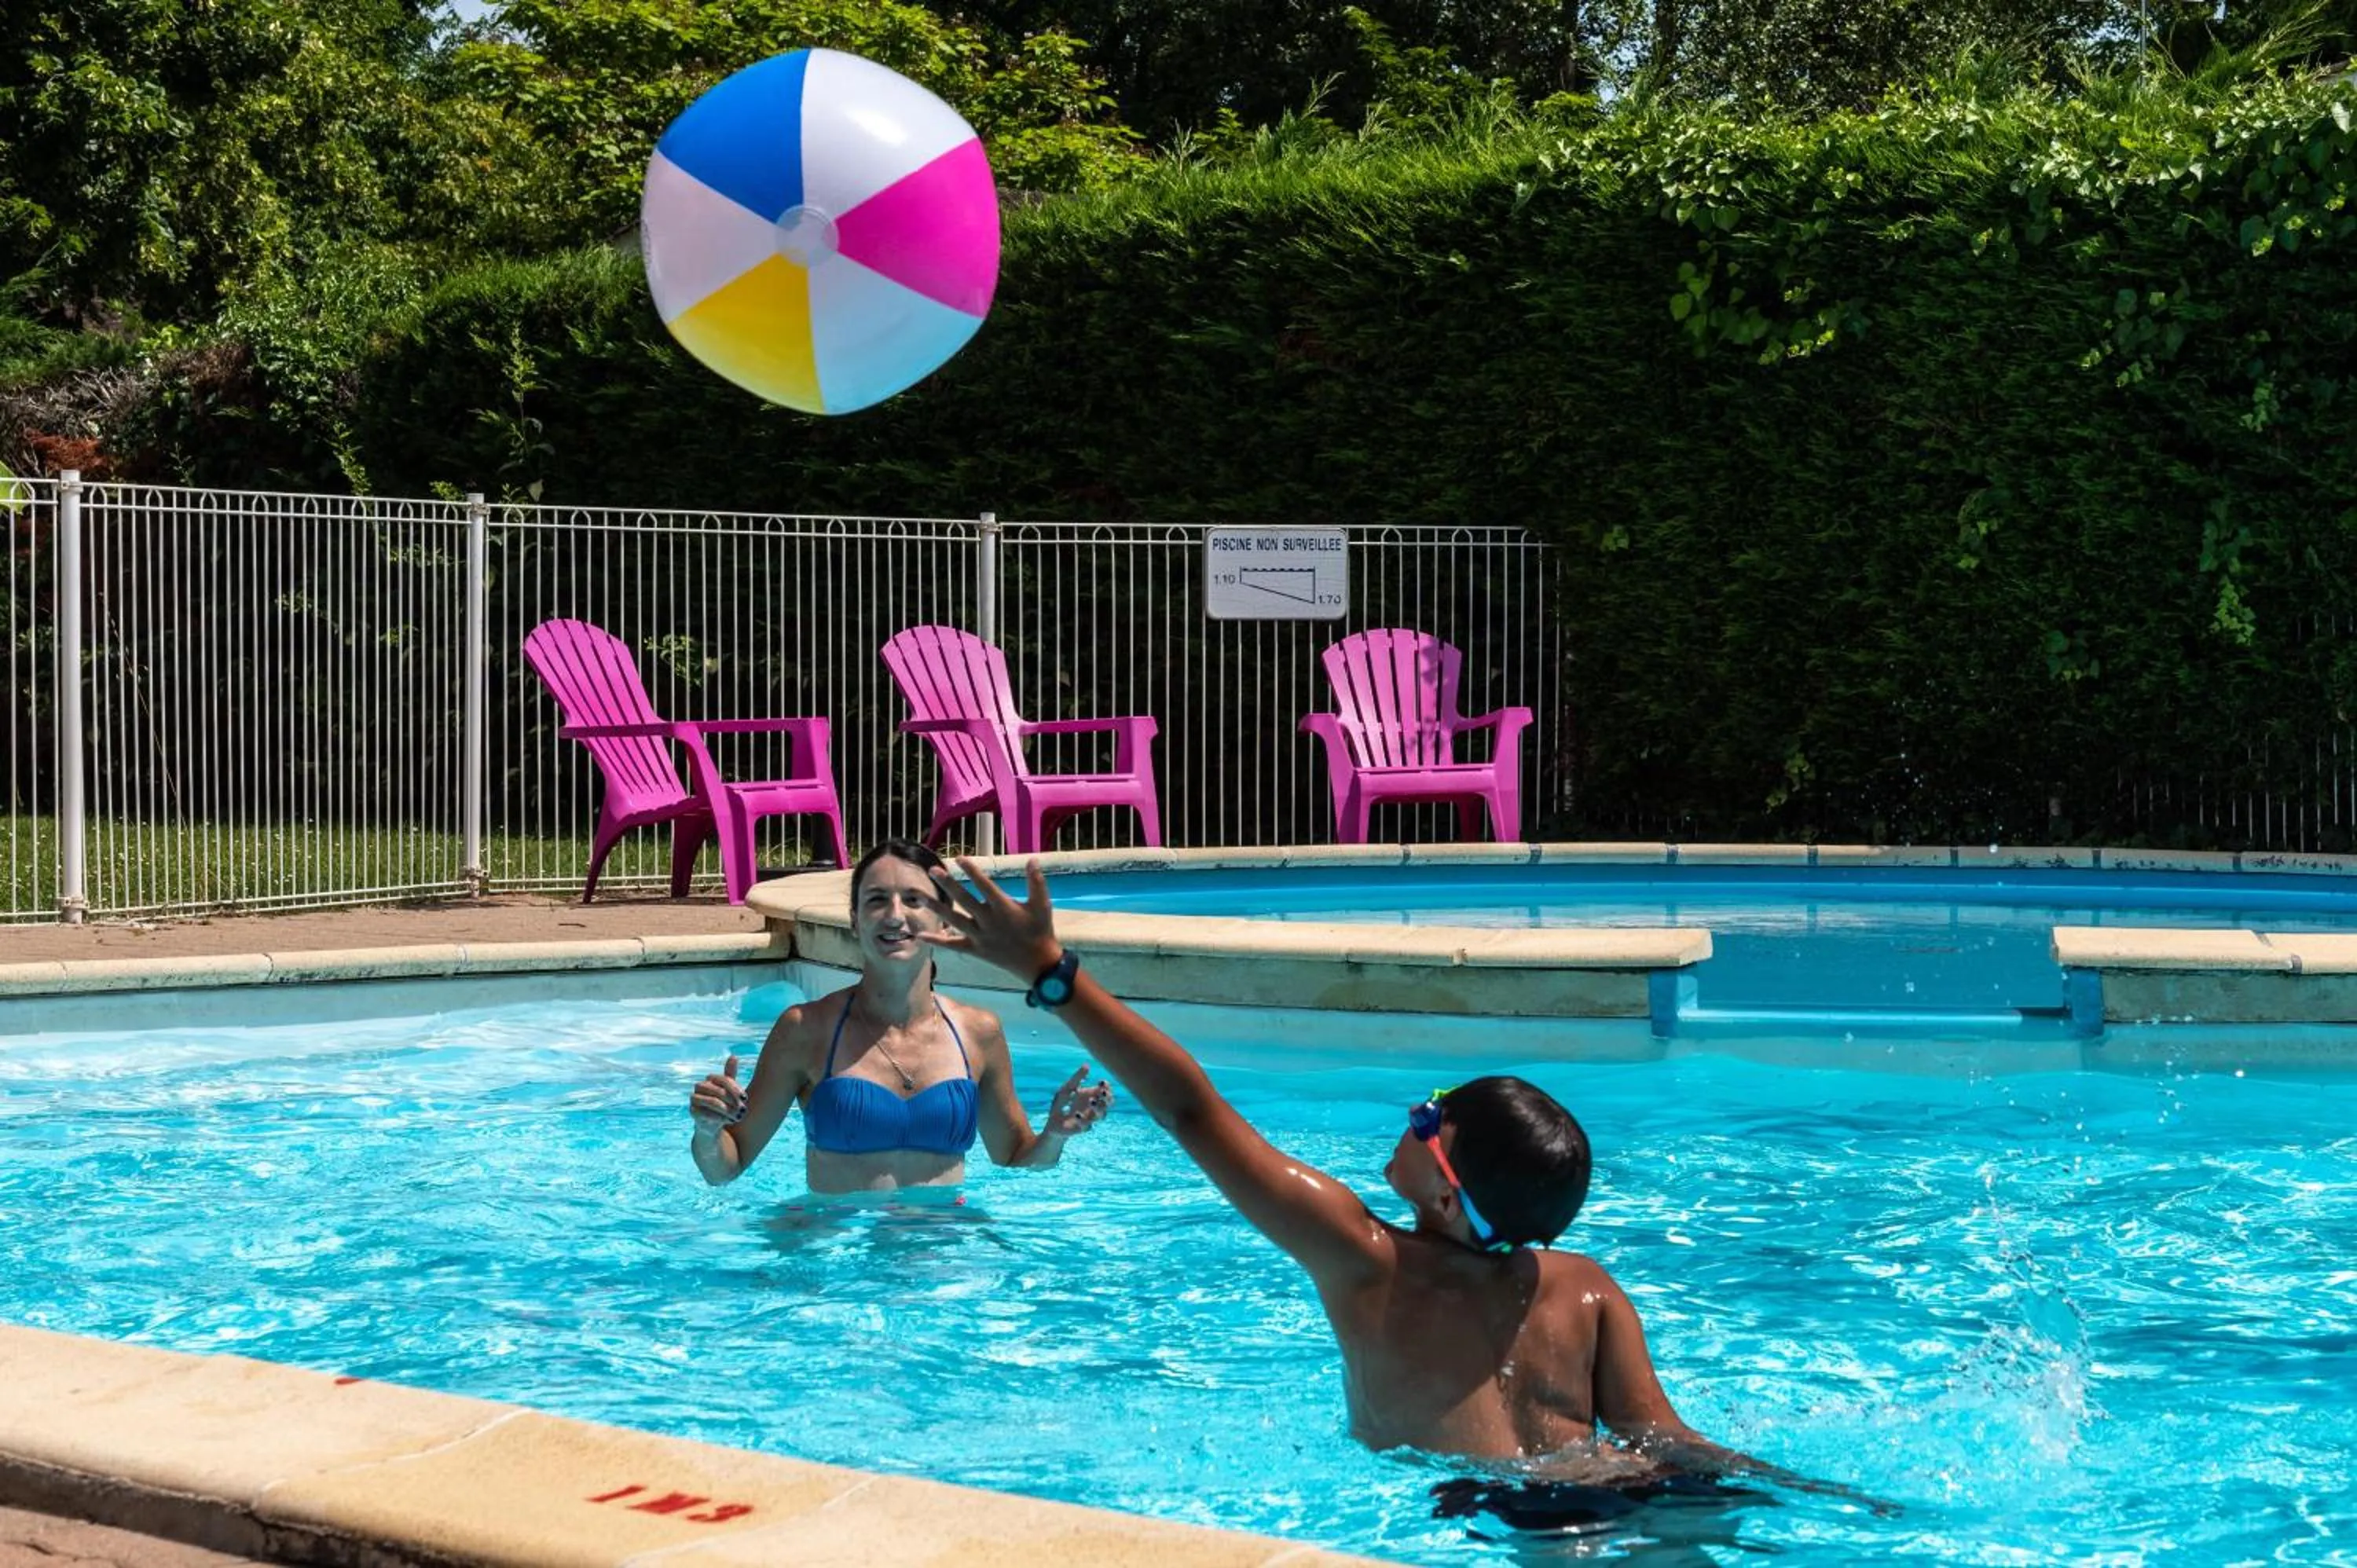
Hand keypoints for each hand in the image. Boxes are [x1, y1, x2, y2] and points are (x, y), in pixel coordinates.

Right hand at [689, 1054, 746, 1131]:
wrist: (713, 1123)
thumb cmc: (724, 1103)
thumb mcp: (730, 1090)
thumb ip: (730, 1075)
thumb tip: (733, 1056)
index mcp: (710, 1079)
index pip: (723, 1079)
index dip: (735, 1088)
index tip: (745, 1098)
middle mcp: (700, 1086)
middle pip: (718, 1091)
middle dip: (733, 1101)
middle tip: (743, 1110)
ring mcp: (694, 1098)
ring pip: (712, 1102)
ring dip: (728, 1110)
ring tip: (738, 1117)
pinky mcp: (692, 1111)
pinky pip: (706, 1114)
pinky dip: (720, 1118)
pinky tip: (729, 1121)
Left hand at [925, 858, 1063, 979]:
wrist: (1037, 962)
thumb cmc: (1041, 930)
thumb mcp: (1042, 904)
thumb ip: (1037, 881)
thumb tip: (1032, 859)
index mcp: (1003, 908)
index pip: (983, 885)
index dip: (971, 870)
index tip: (958, 858)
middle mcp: (988, 921)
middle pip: (963, 899)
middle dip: (948, 884)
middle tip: (933, 870)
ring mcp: (979, 936)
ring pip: (953, 920)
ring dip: (936, 907)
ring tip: (920, 896)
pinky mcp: (975, 950)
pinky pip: (952, 945)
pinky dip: (937, 941)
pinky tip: (920, 936)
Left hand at [1043, 1066, 1112, 1135]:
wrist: (1052, 1121)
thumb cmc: (1061, 1103)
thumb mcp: (1067, 1088)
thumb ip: (1077, 1078)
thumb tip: (1087, 1064)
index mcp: (1092, 1096)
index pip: (1106, 1091)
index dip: (1107, 1087)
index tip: (1101, 1082)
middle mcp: (1094, 1108)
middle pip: (1108, 1103)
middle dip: (1108, 1098)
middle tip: (1103, 1092)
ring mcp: (1089, 1118)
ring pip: (1101, 1115)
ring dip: (1098, 1107)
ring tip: (1091, 1101)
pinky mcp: (1081, 1128)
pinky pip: (1086, 1126)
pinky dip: (1083, 1120)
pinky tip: (1077, 1114)